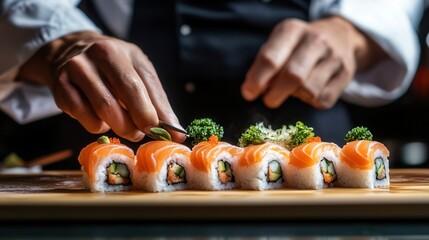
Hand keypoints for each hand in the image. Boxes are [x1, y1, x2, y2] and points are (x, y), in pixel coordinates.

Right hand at [18, 31, 185, 142]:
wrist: (68, 52)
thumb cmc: (111, 68)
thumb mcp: (137, 73)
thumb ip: (156, 101)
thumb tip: (176, 132)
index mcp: (125, 52)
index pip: (144, 85)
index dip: (158, 113)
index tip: (169, 134)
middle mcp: (100, 54)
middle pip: (126, 94)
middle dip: (140, 122)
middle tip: (144, 133)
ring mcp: (77, 69)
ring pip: (104, 110)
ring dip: (120, 127)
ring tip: (125, 126)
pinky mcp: (60, 87)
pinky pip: (85, 117)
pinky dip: (98, 126)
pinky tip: (101, 119)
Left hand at [241, 16, 386, 108]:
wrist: (339, 36)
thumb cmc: (299, 45)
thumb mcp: (280, 43)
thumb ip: (265, 63)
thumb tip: (252, 89)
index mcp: (292, 30)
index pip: (270, 58)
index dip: (257, 80)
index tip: (249, 93)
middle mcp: (315, 40)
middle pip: (292, 76)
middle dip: (275, 94)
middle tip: (269, 100)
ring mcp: (334, 57)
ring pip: (309, 90)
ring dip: (296, 96)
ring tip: (294, 89)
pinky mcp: (346, 74)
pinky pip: (323, 100)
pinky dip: (312, 101)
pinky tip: (310, 92)